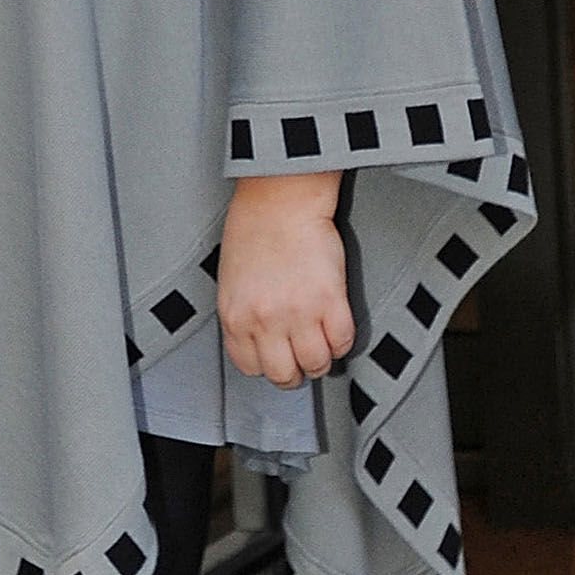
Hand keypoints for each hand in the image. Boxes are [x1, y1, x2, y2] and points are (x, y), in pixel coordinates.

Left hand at [218, 172, 354, 385]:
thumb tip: (259, 340)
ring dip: (322, 360)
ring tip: (322, 348)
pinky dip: (342, 342)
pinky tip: (337, 331)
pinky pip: (342, 340)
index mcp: (235, 317)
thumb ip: (243, 315)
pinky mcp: (330, 300)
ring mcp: (298, 313)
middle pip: (284, 374)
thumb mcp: (233, 282)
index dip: (266, 366)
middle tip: (302, 363)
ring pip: (316, 363)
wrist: (281, 200)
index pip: (250, 367)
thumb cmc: (255, 230)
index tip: (276, 360)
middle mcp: (265, 321)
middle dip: (295, 373)